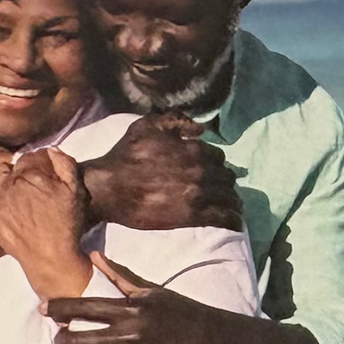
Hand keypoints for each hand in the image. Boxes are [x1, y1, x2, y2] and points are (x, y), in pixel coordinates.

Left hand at [0, 149, 92, 300]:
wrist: (49, 256)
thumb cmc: (65, 224)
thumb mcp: (76, 191)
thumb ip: (66, 164)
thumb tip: (51, 149)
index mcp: (33, 174)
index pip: (32, 156)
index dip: (39, 161)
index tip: (45, 170)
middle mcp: (12, 182)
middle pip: (13, 165)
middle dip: (22, 169)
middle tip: (31, 182)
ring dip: (4, 176)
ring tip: (13, 185)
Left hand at [47, 252, 228, 343]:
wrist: (214, 340)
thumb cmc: (182, 312)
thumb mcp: (153, 291)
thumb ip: (120, 276)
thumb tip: (93, 256)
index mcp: (132, 308)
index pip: (84, 307)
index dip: (59, 309)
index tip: (45, 309)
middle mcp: (130, 333)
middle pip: (78, 340)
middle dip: (62, 341)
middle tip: (62, 340)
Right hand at [82, 114, 240, 231]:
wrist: (108, 187)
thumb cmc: (124, 156)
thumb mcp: (146, 126)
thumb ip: (175, 120)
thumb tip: (200, 128)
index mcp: (193, 149)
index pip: (218, 156)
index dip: (215, 163)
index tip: (212, 169)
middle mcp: (201, 170)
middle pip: (226, 176)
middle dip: (225, 182)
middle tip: (222, 189)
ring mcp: (198, 193)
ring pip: (228, 196)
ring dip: (233, 201)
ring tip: (234, 207)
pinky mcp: (192, 215)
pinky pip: (222, 217)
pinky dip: (232, 219)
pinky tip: (236, 223)